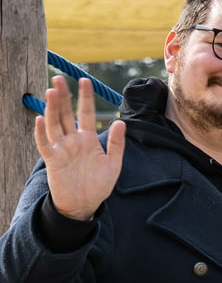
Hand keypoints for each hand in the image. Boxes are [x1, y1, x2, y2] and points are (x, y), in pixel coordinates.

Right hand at [34, 76, 124, 221]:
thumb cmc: (98, 184)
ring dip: (52, 108)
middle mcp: (72, 140)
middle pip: (65, 114)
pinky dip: (42, 132)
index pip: (85, 113)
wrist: (85, 204)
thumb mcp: (114, 163)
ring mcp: (61, 148)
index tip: (84, 80)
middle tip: (59, 78)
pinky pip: (45, 144)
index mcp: (87, 139)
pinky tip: (41, 119)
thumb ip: (116, 143)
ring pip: (54, 124)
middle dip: (63, 96)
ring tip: (51, 91)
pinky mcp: (53, 160)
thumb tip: (120, 122)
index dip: (85, 97)